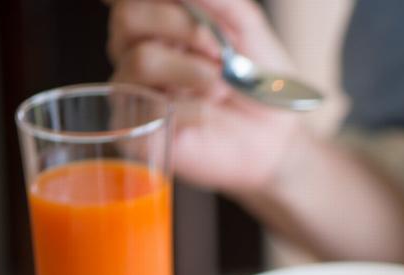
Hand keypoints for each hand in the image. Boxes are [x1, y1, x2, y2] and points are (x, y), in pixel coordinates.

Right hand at [106, 0, 301, 194]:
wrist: (277, 133)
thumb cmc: (257, 78)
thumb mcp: (246, 24)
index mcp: (155, 21)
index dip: (162, 1)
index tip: (197, 6)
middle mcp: (135, 51)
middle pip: (127, 18)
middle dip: (181, 26)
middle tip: (221, 50)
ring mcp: (135, 91)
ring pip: (141, 61)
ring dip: (191, 69)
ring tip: (222, 85)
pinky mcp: (140, 132)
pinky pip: (151, 109)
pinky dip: (194, 110)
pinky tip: (211, 116)